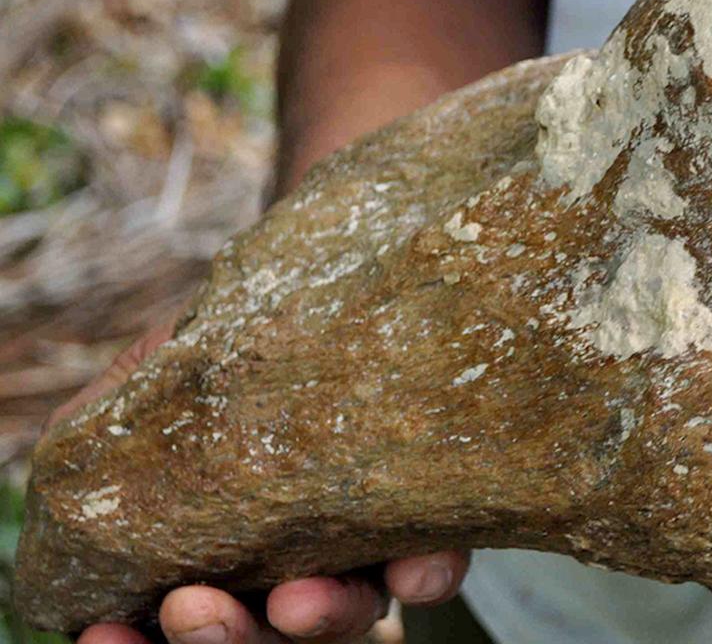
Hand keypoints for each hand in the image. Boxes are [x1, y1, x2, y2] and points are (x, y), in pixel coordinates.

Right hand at [48, 324, 469, 643]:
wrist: (336, 305)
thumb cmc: (231, 351)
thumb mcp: (163, 383)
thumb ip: (122, 430)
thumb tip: (70, 461)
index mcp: (223, 550)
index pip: (182, 617)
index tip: (102, 636)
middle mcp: (293, 566)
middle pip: (262, 637)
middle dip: (223, 638)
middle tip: (194, 608)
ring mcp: (365, 553)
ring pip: (346, 618)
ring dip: (318, 620)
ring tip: (297, 600)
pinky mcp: (436, 521)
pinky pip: (435, 570)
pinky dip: (425, 577)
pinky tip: (416, 569)